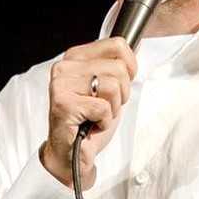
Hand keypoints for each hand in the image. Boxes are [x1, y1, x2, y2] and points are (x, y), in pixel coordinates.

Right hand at [39, 37, 137, 188]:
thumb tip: (137, 48)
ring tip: (97, 115)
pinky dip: (104, 121)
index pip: (117, 45)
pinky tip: (91, 124)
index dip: (129, 68)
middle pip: (118, 68)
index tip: (119, 85)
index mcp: (75, 57)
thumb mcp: (107, 86)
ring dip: (112, 108)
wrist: (71, 153)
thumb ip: (116, 65)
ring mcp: (61, 85)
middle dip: (120, 94)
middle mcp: (65, 67)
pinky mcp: (63, 104)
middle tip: (104, 107)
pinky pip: (103, 108)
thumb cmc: (90, 120)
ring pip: (112, 86)